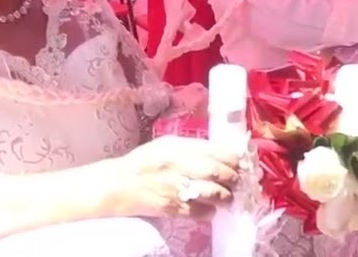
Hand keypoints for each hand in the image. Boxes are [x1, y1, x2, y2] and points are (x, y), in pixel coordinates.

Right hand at [117, 135, 240, 218]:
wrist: (118, 184)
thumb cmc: (143, 162)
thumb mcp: (166, 145)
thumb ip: (191, 147)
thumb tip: (220, 152)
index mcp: (178, 146)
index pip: (214, 150)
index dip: (232, 158)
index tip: (239, 163)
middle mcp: (178, 164)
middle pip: (217, 171)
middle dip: (233, 178)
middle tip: (237, 182)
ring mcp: (175, 187)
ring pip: (212, 193)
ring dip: (225, 197)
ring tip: (227, 198)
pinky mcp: (171, 207)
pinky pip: (199, 212)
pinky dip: (209, 212)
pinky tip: (209, 210)